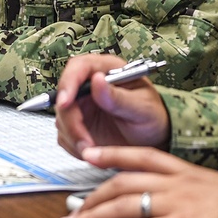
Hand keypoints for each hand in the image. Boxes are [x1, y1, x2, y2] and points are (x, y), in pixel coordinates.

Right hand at [55, 54, 170, 157]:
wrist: (155, 139)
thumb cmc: (153, 116)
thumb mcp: (142, 107)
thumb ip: (118, 97)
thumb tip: (97, 80)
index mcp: (107, 69)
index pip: (79, 67)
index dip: (68, 83)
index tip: (65, 102)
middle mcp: (90, 85)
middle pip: (65, 95)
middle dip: (71, 121)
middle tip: (85, 141)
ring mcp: (83, 105)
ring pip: (62, 117)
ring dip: (74, 137)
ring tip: (94, 150)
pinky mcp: (79, 124)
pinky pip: (65, 134)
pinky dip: (74, 146)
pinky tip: (93, 150)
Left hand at [64, 147, 217, 217]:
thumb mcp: (203, 189)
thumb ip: (175, 189)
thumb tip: (147, 197)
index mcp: (182, 171)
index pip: (141, 157)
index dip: (112, 154)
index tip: (89, 153)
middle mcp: (177, 185)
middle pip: (125, 184)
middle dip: (95, 197)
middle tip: (74, 211)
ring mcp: (178, 206)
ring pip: (128, 207)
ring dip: (99, 215)